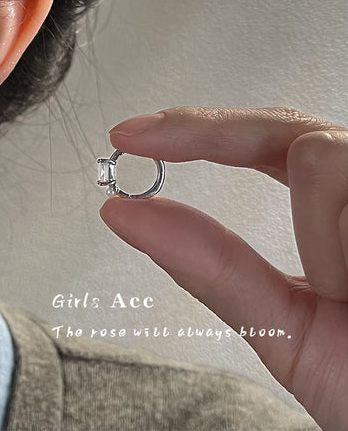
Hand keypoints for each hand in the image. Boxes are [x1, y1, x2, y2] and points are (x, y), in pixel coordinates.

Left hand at [99, 106, 347, 430]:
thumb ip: (211, 268)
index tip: (131, 135)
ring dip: (315, 235)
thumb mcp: (285, 327)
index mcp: (333, 213)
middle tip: (140, 138)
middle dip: (205, 133)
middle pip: (284, 127)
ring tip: (341, 291)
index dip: (194, 131)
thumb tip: (128, 215)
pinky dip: (341, 246)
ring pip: (320, 156)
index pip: (260, 146)